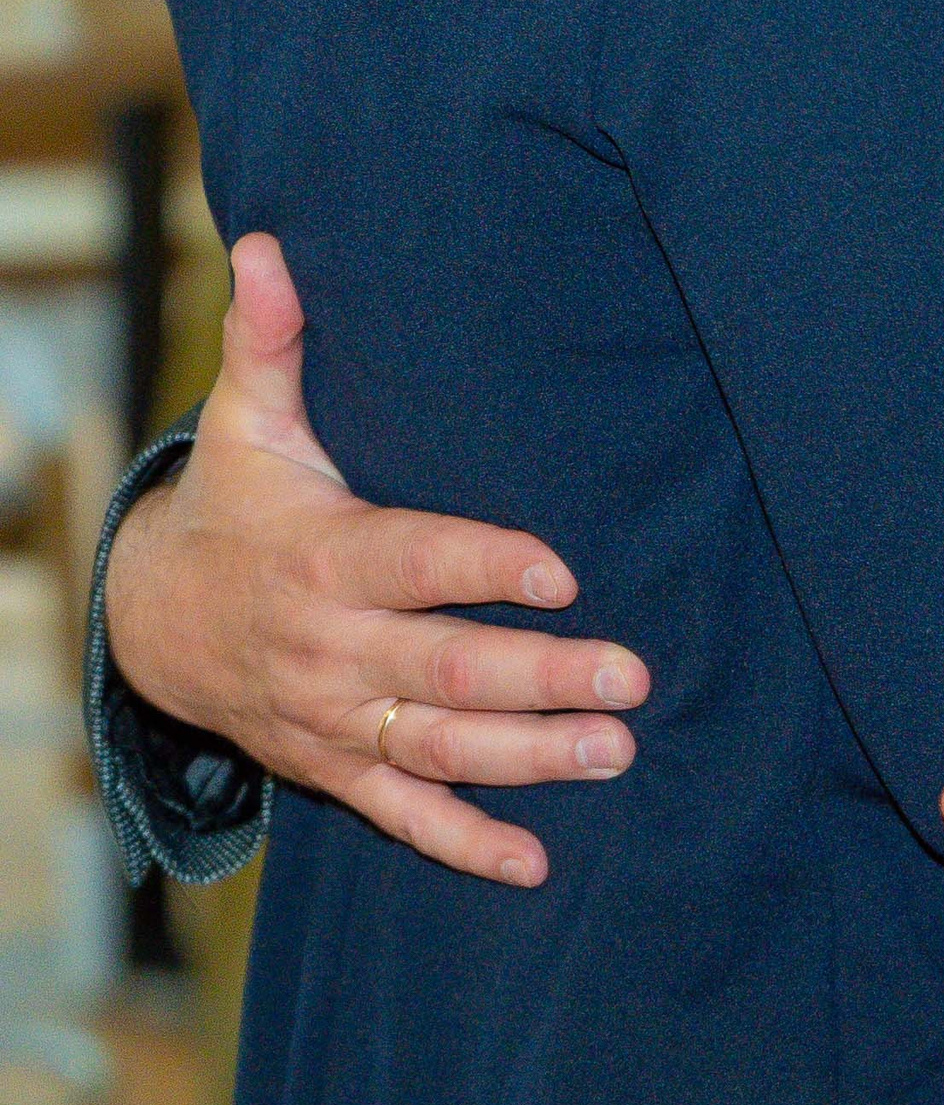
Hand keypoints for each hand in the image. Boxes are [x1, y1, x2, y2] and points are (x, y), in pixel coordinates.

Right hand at [103, 236, 650, 885]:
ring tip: (616, 750)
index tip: (561, 568)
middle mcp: (333, 648)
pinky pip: (401, 815)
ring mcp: (334, 717)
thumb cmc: (236, 501)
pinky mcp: (334, 766)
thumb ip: (273, 338)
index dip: (484, 566)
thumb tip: (271, 243)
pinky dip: (464, 844)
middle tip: (632, 674)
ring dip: (529, 759)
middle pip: (444, 668)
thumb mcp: (249, 421)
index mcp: (327, 557)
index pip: (416, 561)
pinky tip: (537, 861)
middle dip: (540, 675)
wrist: (150, 619)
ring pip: (438, 748)